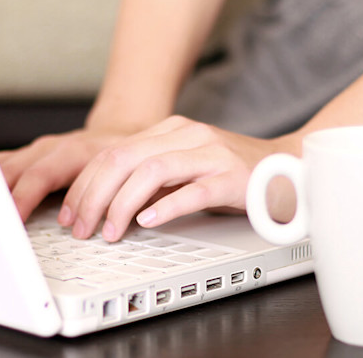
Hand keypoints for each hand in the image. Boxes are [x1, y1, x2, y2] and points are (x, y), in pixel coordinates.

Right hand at [0, 128, 131, 221]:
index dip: (22, 199)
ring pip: (1, 166)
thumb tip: (111, 225)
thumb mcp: (126, 174)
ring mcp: (35, 151)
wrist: (117, 131)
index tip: (11, 221)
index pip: (40, 176)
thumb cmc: (123, 156)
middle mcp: (48, 149)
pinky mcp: (27, 157)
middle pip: (12, 171)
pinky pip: (0, 165)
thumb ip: (116, 197)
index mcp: (72, 153)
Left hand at [58, 115, 299, 240]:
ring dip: (121, 205)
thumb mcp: (184, 170)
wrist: (292, 170)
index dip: (85, 184)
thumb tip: (103, 203)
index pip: (112, 152)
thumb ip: (150, 178)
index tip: (69, 212)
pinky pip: (192, 191)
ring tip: (109, 231)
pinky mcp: (233, 177)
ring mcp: (210, 153)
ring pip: (151, 171)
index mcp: (169, 131)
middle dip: (93, 196)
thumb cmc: (235, 175)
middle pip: (123, 158)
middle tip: (81, 227)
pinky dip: (165, 207)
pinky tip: (148, 222)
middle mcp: (187, 135)